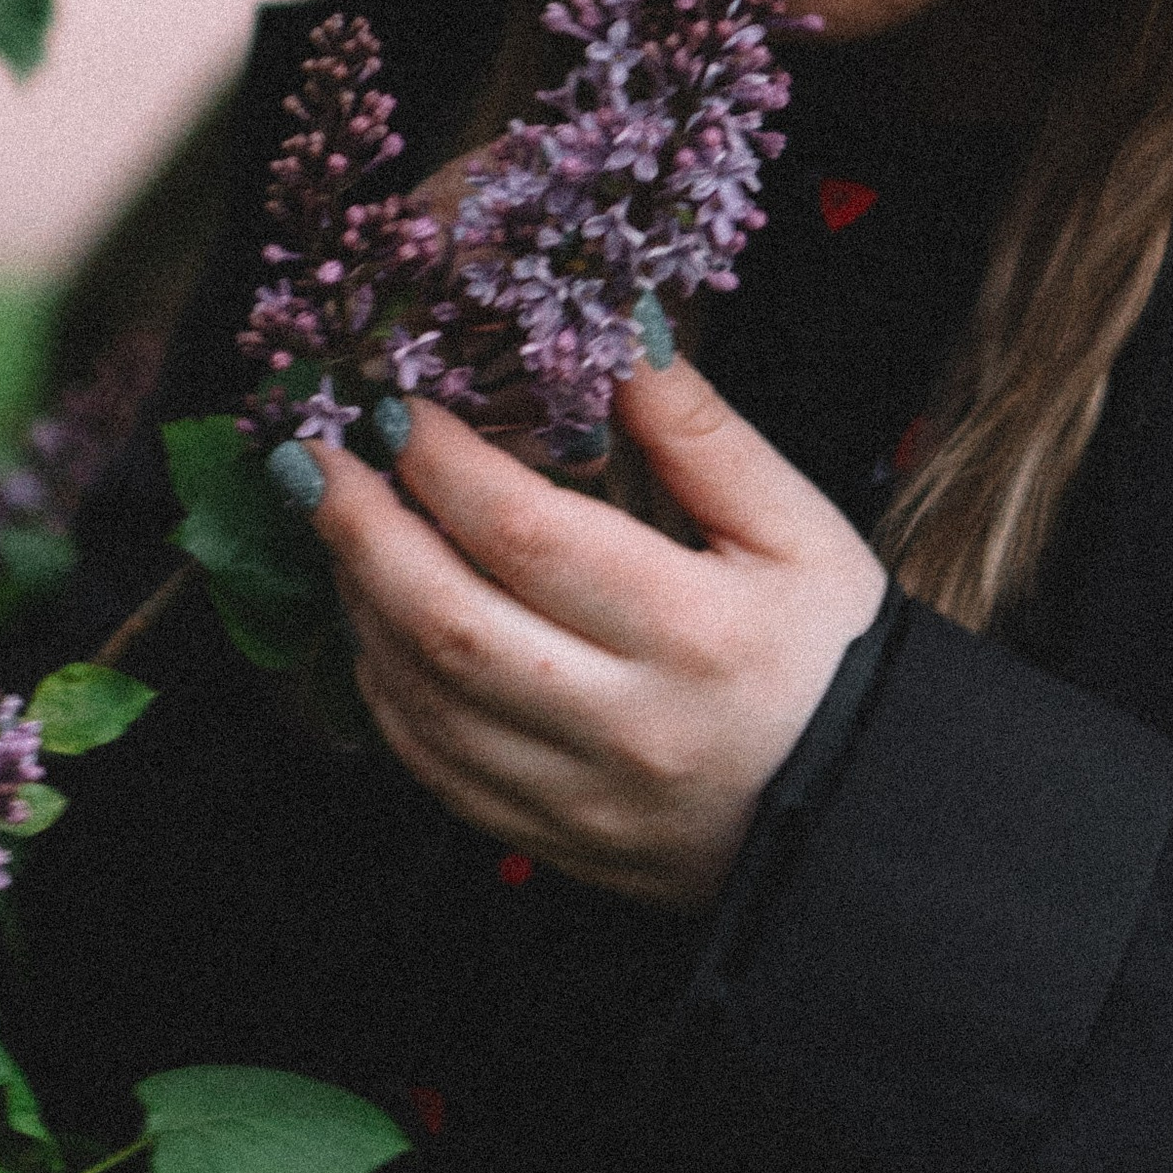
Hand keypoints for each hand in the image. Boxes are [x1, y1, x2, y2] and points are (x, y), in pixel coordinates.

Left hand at [309, 351, 888, 912]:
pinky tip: (378, 624)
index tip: (397, 407)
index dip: (445, 466)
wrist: (860, 816)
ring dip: (362, 604)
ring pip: (424, 700)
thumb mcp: (797, 529)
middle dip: (363, 531)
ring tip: (340, 526)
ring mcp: (577, 795)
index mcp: (693, 632)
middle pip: (450, 622)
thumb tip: (615, 334)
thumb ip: (701, 433)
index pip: (530, 537)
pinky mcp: (549, 838)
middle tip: (312, 460)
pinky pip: (432, 766)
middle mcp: (624, 724)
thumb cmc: (833, 657)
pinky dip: (385, 689)